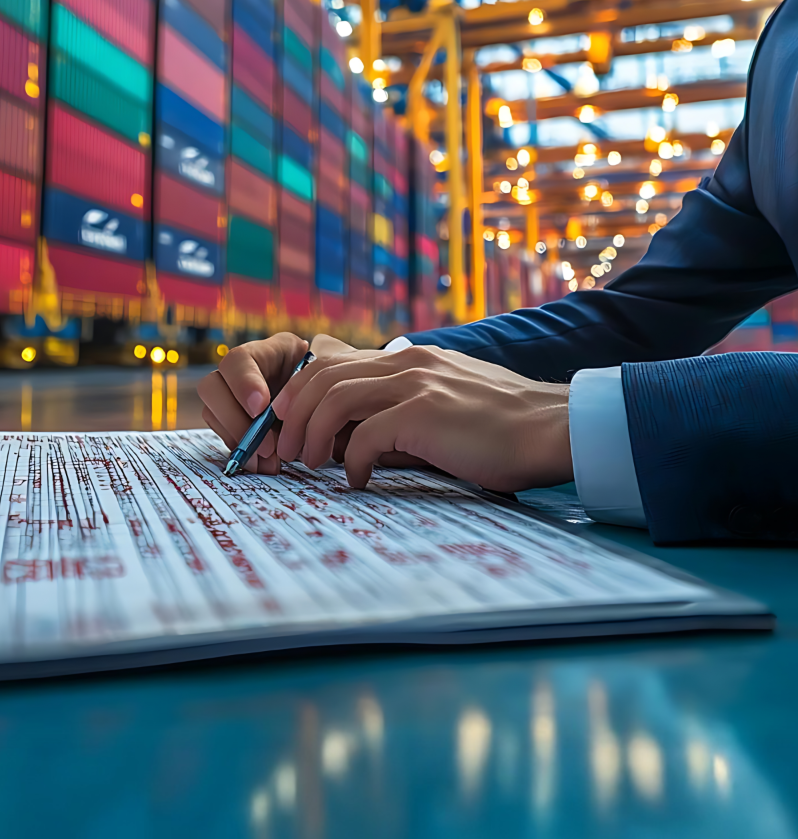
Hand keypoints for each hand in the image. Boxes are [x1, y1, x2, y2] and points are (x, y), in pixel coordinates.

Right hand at [198, 332, 376, 472]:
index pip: (239, 360)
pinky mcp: (236, 421)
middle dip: (236, 420)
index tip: (260, 409)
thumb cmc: (339, 388)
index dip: (244, 384)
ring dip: (238, 441)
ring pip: (213, 413)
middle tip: (266, 446)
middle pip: (211, 386)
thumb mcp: (333, 382)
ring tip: (268, 461)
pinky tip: (264, 465)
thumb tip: (306, 418)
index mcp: (271, 351)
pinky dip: (243, 453)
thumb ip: (318, 392)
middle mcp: (245, 371)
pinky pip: (225, 436)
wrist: (339, 402)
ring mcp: (235, 396)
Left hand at [274, 344, 573, 491]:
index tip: (290, 419)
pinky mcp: (423, 414)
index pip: (335, 361)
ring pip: (333, 400)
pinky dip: (349, 462)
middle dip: (295, 413)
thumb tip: (363, 435)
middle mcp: (407, 362)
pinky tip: (356, 481)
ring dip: (311, 435)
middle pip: (323, 376)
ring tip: (309, 465)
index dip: (303, 390)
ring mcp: (415, 384)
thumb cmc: (504, 427)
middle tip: (287, 447)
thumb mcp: (448, 400)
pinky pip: (362, 436)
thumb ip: (408, 404)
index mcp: (411, 357)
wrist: (552, 428)